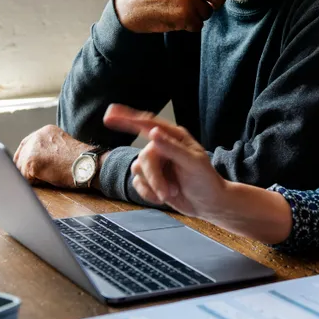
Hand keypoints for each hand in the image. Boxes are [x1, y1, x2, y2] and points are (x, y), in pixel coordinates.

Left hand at [13, 125, 91, 188]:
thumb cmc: (80, 161)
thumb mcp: (62, 147)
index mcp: (46, 131)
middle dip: (24, 168)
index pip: (26, 144)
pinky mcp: (31, 161)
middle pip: (20, 155)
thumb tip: (35, 161)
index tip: (24, 167)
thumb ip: (48, 149)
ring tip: (47, 176)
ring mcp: (33, 148)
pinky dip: (34, 182)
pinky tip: (47, 179)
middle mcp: (37, 136)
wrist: (87, 165)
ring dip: (30, 175)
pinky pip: (24, 177)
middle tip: (33, 177)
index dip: (24, 157)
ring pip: (21, 167)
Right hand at [103, 104, 225, 216]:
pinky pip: (137, 183)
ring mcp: (156, 163)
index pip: (148, 123)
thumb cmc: (206, 181)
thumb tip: (153, 133)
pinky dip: (148, 193)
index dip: (128, 117)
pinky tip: (163, 198)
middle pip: (144, 156)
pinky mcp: (150, 179)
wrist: (209, 204)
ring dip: (153, 186)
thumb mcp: (193, 163)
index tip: (109, 114)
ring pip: (138, 170)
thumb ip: (172, 148)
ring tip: (172, 193)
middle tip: (168, 192)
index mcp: (174, 136)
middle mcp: (162, 147)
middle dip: (154, 177)